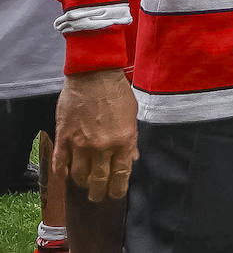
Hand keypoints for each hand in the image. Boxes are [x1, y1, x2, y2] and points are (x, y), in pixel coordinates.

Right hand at [52, 69, 137, 201]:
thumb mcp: (133, 115)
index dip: (118, 189)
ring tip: (84, 184)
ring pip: (79, 175)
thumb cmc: (117, 93)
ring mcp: (81, 143)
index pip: (121, 175)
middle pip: (99, 180)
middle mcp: (103, 146)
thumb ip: (132, 140)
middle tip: (98, 195)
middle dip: (99, 192)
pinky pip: (60, 163)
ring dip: (82, 183)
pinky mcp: (64, 137)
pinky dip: (61, 173)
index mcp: (124, 141)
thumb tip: (133, 158)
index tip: (116, 195)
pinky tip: (64, 175)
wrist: (94, 76)